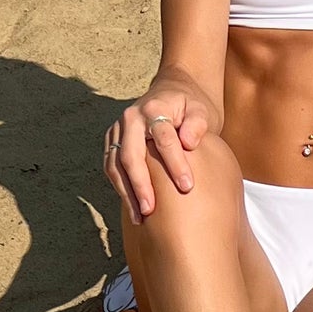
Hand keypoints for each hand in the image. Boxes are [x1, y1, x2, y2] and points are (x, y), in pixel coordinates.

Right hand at [104, 89, 217, 222]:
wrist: (173, 93)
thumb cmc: (190, 106)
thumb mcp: (200, 109)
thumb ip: (197, 123)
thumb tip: (188, 142)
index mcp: (154, 109)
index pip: (163, 138)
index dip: (175, 163)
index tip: (187, 186)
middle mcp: (130, 119)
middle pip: (131, 155)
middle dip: (141, 184)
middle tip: (151, 210)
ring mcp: (118, 131)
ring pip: (115, 164)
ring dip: (126, 192)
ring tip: (140, 218)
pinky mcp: (114, 143)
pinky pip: (112, 168)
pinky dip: (120, 188)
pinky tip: (133, 208)